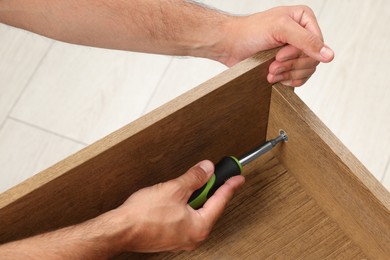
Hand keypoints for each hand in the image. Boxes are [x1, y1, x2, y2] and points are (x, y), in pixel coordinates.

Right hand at [112, 160, 244, 252]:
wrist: (120, 229)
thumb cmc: (143, 215)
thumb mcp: (174, 189)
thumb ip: (194, 178)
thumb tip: (206, 170)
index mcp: (199, 226)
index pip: (220, 201)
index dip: (230, 185)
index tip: (238, 178)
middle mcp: (193, 236)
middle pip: (209, 207)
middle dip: (210, 190)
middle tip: (212, 175)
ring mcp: (181, 238)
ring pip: (195, 212)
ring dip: (195, 197)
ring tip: (188, 184)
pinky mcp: (170, 236)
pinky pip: (184, 218)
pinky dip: (184, 205)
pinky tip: (176, 197)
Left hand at [218, 5, 334, 86]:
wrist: (230, 45)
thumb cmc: (250, 32)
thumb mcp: (280, 29)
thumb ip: (306, 40)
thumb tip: (329, 55)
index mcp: (304, 19)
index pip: (318, 44)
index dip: (299, 53)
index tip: (279, 54)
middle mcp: (302, 34)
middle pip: (312, 60)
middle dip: (291, 65)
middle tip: (273, 64)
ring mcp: (294, 51)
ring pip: (306, 71)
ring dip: (287, 74)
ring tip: (270, 71)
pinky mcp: (287, 64)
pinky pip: (298, 78)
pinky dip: (286, 80)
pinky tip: (274, 78)